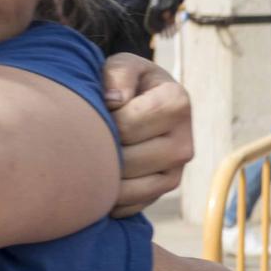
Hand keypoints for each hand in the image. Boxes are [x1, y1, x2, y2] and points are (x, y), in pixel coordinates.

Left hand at [103, 55, 193, 217]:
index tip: (94, 111)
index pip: (126, 126)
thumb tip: (114, 100)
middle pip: (127, 161)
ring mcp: (177, 171)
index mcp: (178, 103)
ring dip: (102, 177)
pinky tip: (102, 175)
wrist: (145, 103)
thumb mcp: (122, 66)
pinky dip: (110, 196)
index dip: (100, 122)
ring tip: (90, 157)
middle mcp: (185, 142)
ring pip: (128, 188)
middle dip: (100, 150)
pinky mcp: (164, 191)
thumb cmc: (128, 83)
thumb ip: (117, 74)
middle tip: (85, 137)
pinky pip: (131, 205)